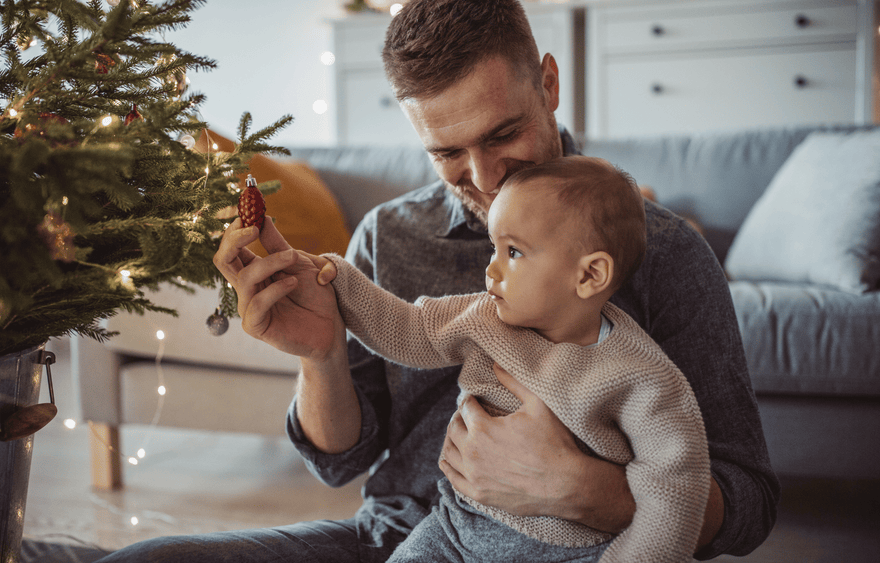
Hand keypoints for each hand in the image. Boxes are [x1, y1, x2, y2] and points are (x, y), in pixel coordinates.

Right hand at [212, 217, 342, 359]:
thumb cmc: (315, 295)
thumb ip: (278, 243)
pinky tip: (292, 282)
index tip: (249, 209)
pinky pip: (256, 304)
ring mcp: (248, 307)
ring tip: (293, 258)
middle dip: (234, 240)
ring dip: (270, 263)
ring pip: (244, 278)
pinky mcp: (256, 326)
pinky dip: (275, 289)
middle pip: (222, 260)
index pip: (231, 246)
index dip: (236, 228)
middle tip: (254, 227)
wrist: (331, 325)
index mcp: (252, 270)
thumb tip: (262, 217)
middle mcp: (246, 287)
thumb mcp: (299, 262)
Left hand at [439, 362, 634, 532]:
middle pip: (453, 429)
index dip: (470, 400)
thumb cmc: (555, 443)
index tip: (475, 400)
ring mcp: (474, 476)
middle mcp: (472, 452)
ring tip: (459, 434)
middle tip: (466, 415)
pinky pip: (453, 479)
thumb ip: (514, 382)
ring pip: (449, 453)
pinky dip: (448, 466)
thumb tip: (496, 363)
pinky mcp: (479, 494)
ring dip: (451, 440)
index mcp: (483, 428)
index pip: (466, 408)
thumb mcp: (538, 404)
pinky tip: (449, 460)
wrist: (567, 485)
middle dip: (458, 418)